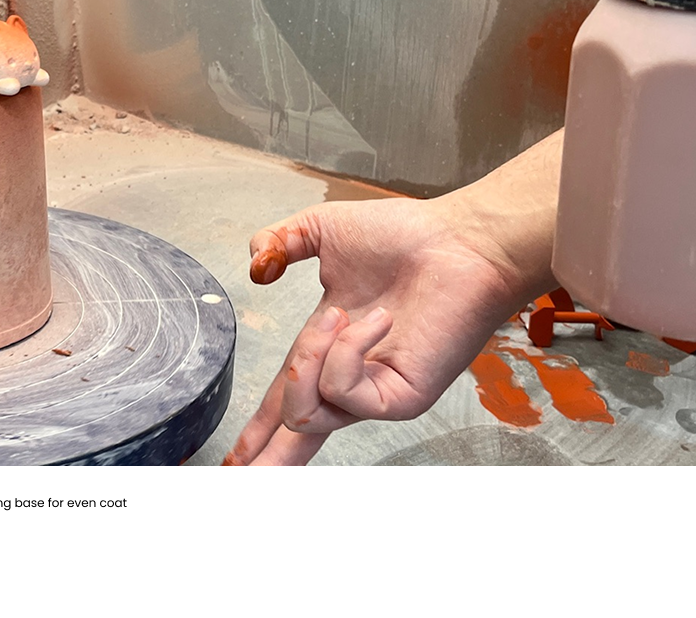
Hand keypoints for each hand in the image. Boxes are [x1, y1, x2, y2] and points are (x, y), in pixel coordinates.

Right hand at [222, 194, 526, 464]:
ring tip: (339, 313)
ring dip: (308, 357)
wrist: (458, 241)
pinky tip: (377, 320)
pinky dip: (348, 350)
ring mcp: (376, 391)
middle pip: (296, 431)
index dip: (258, 426)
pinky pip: (343, 391)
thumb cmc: (408, 236)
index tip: (237, 454)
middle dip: (264, 452)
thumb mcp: (321, 230)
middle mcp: (351, 376)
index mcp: (330, 346)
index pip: (286, 396)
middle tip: (239, 464)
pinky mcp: (399, 398)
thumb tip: (256, 269)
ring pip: (305, 413)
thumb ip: (278, 241)